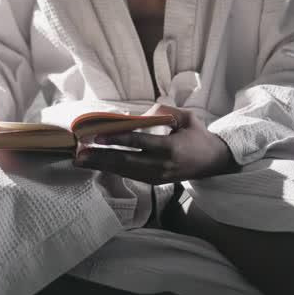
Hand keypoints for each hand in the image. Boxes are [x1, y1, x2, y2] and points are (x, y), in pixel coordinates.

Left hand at [72, 104, 238, 182]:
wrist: (214, 161)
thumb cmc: (198, 135)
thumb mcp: (186, 117)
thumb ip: (161, 113)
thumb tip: (135, 117)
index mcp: (171, 147)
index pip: (139, 143)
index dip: (117, 140)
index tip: (98, 137)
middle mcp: (162, 165)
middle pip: (126, 162)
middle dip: (101, 158)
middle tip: (80, 154)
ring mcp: (158, 176)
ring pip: (125, 171)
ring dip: (102, 166)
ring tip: (82, 161)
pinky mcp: (155, 181)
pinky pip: (130, 175)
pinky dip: (112, 170)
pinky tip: (98, 165)